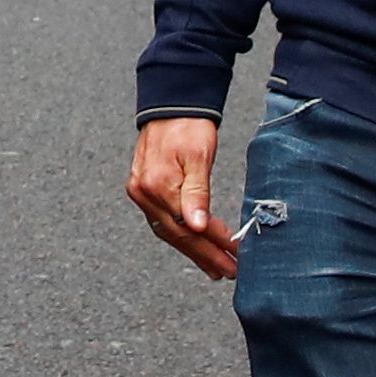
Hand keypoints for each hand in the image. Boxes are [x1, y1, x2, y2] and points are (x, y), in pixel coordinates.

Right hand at [128, 118, 238, 279]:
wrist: (171, 105)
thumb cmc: (188, 127)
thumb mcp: (199, 157)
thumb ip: (197, 194)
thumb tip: (198, 227)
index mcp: (157, 185)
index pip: (190, 226)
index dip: (214, 243)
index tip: (235, 256)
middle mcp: (144, 193)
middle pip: (178, 235)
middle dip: (206, 255)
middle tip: (229, 271)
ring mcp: (140, 193)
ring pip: (169, 232)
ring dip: (194, 251)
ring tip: (215, 268)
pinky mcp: (142, 189)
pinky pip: (162, 221)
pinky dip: (180, 236)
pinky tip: (194, 246)